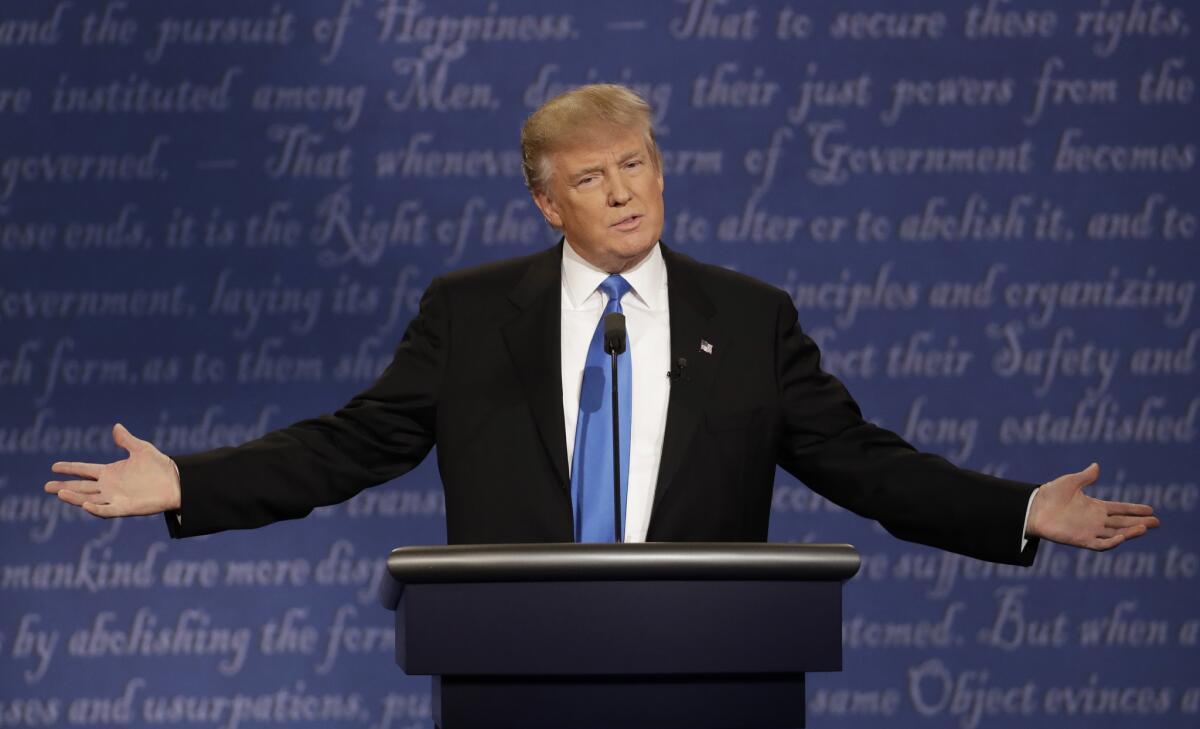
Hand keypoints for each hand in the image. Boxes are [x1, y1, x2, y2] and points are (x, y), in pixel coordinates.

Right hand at [44, 423, 181, 517]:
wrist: (178, 481)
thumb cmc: (160, 466)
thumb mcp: (142, 449)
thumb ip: (127, 441)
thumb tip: (116, 426)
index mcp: (111, 473)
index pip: (85, 471)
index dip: (70, 468)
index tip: (54, 466)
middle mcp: (110, 487)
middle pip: (82, 488)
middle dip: (64, 487)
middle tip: (46, 486)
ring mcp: (116, 498)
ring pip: (89, 500)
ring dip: (75, 498)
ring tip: (60, 493)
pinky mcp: (126, 508)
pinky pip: (108, 511)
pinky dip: (96, 509)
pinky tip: (85, 505)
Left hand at [1027, 463, 1158, 550]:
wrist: (1033, 507)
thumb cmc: (1049, 494)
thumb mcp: (1070, 482)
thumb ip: (1085, 476)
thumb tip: (1097, 466)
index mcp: (1094, 507)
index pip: (1120, 509)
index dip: (1134, 509)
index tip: (1150, 509)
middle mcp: (1095, 520)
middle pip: (1122, 522)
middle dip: (1139, 522)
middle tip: (1157, 522)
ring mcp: (1089, 530)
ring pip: (1115, 534)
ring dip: (1130, 532)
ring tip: (1145, 528)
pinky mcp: (1080, 539)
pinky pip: (1100, 544)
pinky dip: (1112, 542)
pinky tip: (1123, 537)